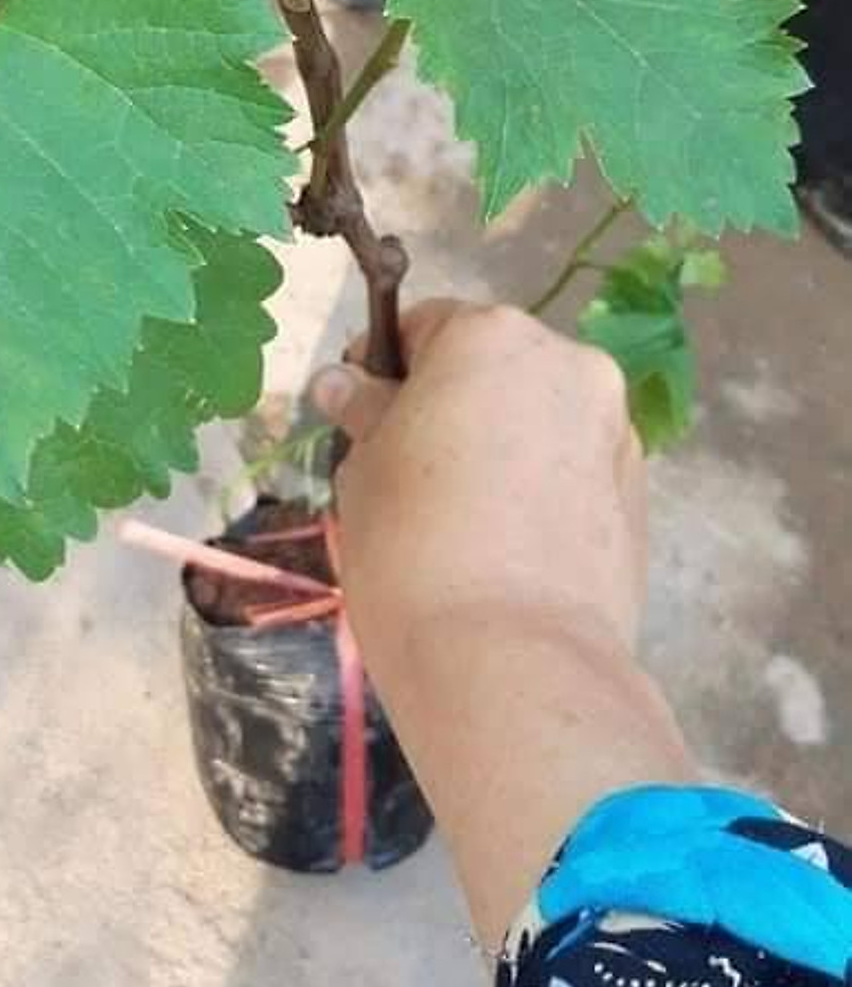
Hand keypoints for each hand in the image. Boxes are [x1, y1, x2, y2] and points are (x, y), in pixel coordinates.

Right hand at [315, 299, 646, 660]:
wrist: (512, 660)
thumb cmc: (413, 546)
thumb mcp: (363, 471)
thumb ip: (366, 413)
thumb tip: (346, 383)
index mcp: (491, 336)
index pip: (425, 326)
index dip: (386, 372)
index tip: (366, 424)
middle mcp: (568, 363)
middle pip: (493, 368)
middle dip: (454, 408)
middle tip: (412, 481)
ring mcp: (614, 429)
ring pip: (539, 420)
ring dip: (504, 448)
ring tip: (465, 524)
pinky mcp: (639, 495)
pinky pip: (573, 471)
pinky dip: (542, 491)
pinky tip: (510, 551)